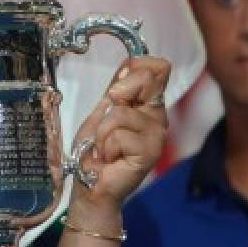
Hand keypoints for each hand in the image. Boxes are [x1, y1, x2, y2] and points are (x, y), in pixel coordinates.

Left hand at [70, 56, 170, 209]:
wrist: (90, 182)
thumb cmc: (95, 150)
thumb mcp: (102, 111)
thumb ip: (117, 88)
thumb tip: (129, 64)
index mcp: (147, 103)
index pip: (157, 67)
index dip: (134, 69)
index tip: (116, 90)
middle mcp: (157, 116)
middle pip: (147, 78)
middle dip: (116, 95)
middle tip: (107, 122)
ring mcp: (156, 134)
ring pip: (121, 112)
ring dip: (102, 131)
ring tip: (105, 146)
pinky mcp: (150, 152)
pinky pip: (118, 135)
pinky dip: (105, 147)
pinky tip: (110, 158)